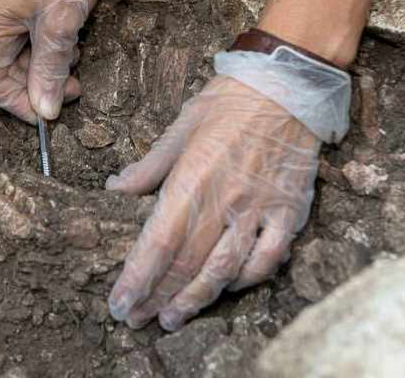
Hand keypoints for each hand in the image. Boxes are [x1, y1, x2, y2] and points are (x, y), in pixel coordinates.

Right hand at [0, 0, 105, 122]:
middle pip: (5, 72)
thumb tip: (45, 111)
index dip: (17, 103)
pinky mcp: (21, 3)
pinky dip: (50, 48)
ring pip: (21, 57)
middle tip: (75, 87)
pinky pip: (29, 38)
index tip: (50, 112)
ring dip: (49, 66)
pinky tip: (72, 41)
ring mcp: (3, 11)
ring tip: (76, 57)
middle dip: (40, 84)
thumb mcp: (60, 25)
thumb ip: (50, 70)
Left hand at [106, 47, 349, 330]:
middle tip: (138, 319)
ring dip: (197, 298)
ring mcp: (260, 207)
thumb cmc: (229, 101)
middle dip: (158, 296)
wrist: (287, 84)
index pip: (160, 240)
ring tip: (173, 318)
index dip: (138, 277)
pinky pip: (269, 257)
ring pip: (225, 267)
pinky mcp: (289, 211)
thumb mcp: (181, 125)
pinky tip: (228, 287)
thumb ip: (149, 165)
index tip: (121, 300)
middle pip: (187, 261)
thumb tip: (115, 188)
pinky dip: (248, 278)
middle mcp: (226, 198)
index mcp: (193, 176)